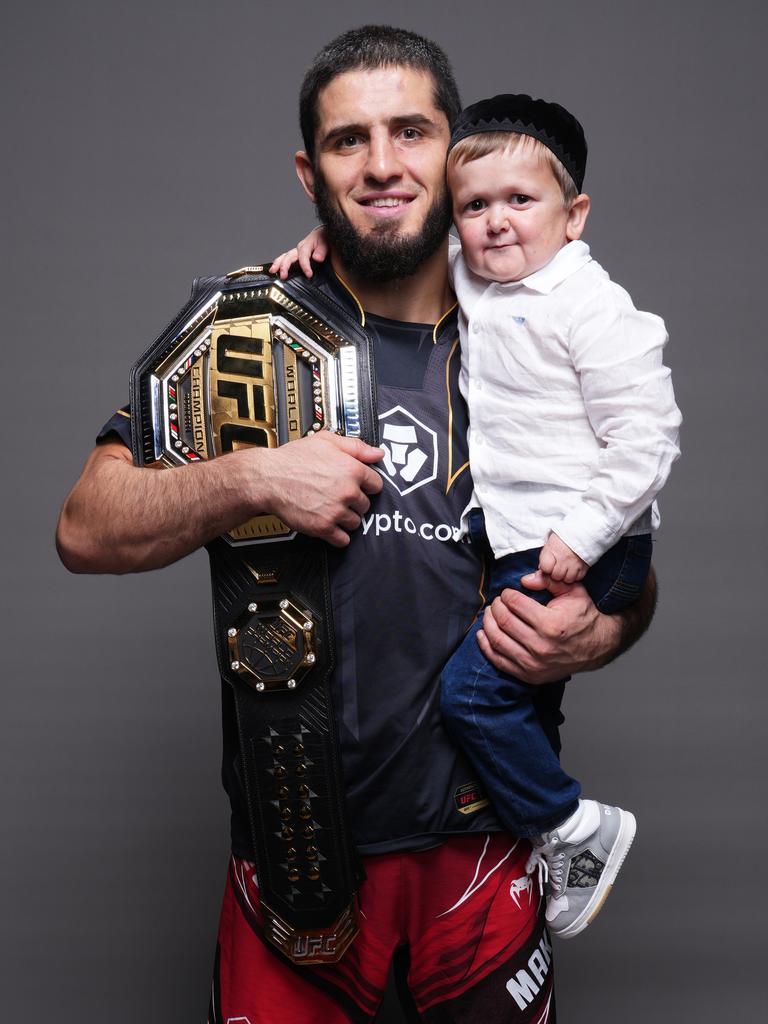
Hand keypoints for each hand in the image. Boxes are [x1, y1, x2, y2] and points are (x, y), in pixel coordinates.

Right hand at [242, 431, 383, 546]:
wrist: (267, 478)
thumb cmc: (293, 459)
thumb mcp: (326, 441)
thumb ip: (356, 447)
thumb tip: (378, 454)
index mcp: (352, 469)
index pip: (376, 485)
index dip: (366, 485)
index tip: (357, 486)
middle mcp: (347, 491)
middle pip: (366, 505)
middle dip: (354, 502)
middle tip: (339, 497)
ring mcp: (336, 511)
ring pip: (355, 523)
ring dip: (346, 519)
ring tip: (331, 509)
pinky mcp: (323, 527)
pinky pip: (342, 540)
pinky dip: (338, 536)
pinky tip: (329, 524)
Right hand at [269, 226, 328, 279]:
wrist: (325, 235)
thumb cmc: (326, 238)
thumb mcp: (327, 242)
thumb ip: (322, 250)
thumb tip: (317, 257)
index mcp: (307, 244)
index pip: (304, 255)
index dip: (305, 265)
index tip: (309, 274)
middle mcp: (300, 248)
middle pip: (289, 256)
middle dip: (285, 266)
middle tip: (283, 275)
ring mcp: (296, 252)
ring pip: (284, 257)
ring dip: (278, 264)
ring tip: (273, 271)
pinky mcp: (295, 256)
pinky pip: (285, 259)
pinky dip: (279, 264)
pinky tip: (275, 270)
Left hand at [476, 574, 620, 683]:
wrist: (597, 647)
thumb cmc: (584, 617)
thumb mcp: (573, 591)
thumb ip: (549, 580)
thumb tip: (524, 579)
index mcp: (550, 624)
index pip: (514, 604)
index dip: (506, 595)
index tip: (507, 593)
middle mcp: (540, 646)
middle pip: (503, 620)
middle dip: (496, 607)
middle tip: (497, 602)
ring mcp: (533, 663)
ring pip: (497, 640)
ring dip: (488, 623)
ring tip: (490, 614)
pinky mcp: (528, 675)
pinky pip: (498, 660)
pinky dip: (486, 646)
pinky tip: (483, 633)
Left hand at [539, 532, 588, 582]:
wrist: (583, 532)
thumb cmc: (564, 537)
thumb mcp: (551, 542)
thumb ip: (545, 556)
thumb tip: (541, 568)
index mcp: (553, 549)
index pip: (545, 568)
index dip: (546, 568)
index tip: (548, 565)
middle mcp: (564, 558)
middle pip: (556, 576)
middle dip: (556, 573)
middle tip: (558, 566)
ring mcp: (575, 563)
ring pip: (568, 579)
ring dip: (566, 576)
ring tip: (567, 567)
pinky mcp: (585, 566)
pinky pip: (578, 578)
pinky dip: (576, 575)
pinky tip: (574, 568)